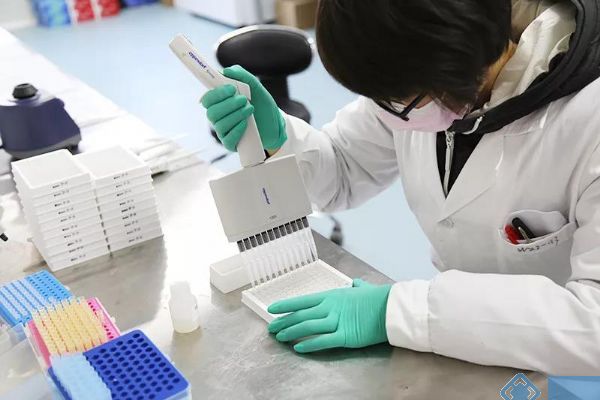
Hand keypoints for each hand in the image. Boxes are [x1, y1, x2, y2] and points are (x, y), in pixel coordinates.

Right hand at [200, 65, 286, 151]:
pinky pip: (227, 139)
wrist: (275, 123)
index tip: (232, 89)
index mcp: (220, 102)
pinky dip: (237, 129)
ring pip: (220, 124)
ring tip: (250, 109)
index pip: (207, 99)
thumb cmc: (262, 105)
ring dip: (236, 115)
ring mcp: (224, 131)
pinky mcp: (231, 143)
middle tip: (244, 100)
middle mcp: (219, 117)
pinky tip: (246, 124)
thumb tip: (226, 71)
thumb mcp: (255, 87)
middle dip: (229, 105)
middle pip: (212, 112)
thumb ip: (242, 75)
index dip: (216, 93)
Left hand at [267, 279, 391, 352]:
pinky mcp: (345, 337)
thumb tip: (356, 283)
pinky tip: (298, 347)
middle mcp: (330, 307)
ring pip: (307, 326)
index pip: (303, 300)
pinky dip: (309, 344)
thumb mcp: (363, 288)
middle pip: (301, 315)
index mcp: (332, 295)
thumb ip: (356, 287)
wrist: (391, 308)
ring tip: (280, 337)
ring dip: (291, 332)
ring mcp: (337, 322)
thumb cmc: (377, 298)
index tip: (272, 309)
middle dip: (284, 322)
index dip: (286, 305)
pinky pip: (322, 341)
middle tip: (272, 328)